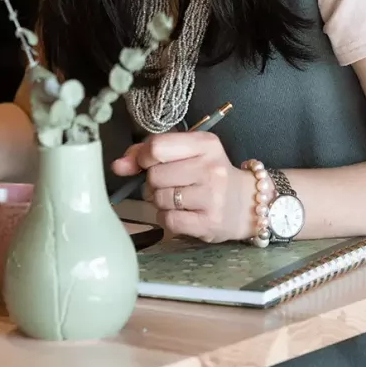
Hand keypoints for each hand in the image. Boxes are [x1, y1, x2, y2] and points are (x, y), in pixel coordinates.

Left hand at [111, 131, 254, 242]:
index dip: (142, 158)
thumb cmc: (210, 174)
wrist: (247, 203)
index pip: (157, 147)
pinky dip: (167, 218)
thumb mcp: (187, 153)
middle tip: (169, 184)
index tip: (147, 164)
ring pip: (159, 198)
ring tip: (177, 199)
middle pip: (154, 175)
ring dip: (160, 201)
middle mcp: (210, 168)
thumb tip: (118, 165)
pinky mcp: (209, 223)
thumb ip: (148, 154)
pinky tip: (181, 213)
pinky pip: (167, 220)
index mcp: (205, 143)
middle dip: (153, 182)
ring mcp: (211, 196)